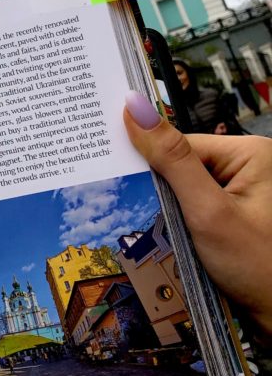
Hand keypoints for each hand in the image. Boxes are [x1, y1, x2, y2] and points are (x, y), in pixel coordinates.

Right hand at [124, 92, 271, 338]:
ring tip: (164, 235)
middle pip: (182, 165)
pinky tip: (177, 241)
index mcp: (250, 152)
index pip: (180, 144)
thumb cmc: (259, 269)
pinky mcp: (240, 214)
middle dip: (162, 194)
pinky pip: (199, 207)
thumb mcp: (207, 213)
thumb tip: (134, 106)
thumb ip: (170, 160)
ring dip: (171, 212)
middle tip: (143, 218)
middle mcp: (251, 165)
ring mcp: (247, 191)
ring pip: (188, 188)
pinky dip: (184, 224)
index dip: (149, 167)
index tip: (116, 186)